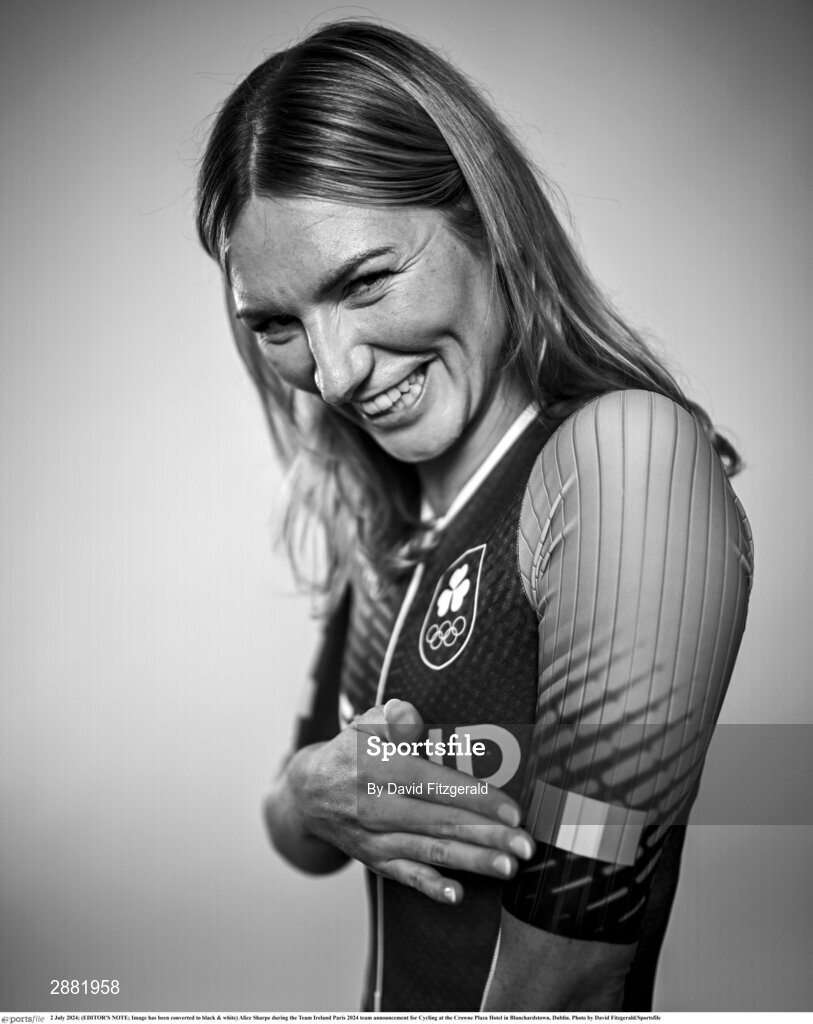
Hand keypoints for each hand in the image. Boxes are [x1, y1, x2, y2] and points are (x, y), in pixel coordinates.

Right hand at [285, 698, 534, 904]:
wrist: (308, 793)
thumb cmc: (351, 752)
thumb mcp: (365, 724)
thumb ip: (392, 718)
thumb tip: (411, 718)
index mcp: (379, 769)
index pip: (435, 783)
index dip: (475, 798)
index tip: (512, 810)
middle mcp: (377, 807)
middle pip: (440, 822)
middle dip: (488, 835)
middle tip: (526, 846)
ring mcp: (375, 838)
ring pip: (429, 852)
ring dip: (471, 861)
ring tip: (508, 868)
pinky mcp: (374, 859)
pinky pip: (404, 875)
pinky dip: (430, 886)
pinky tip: (456, 895)